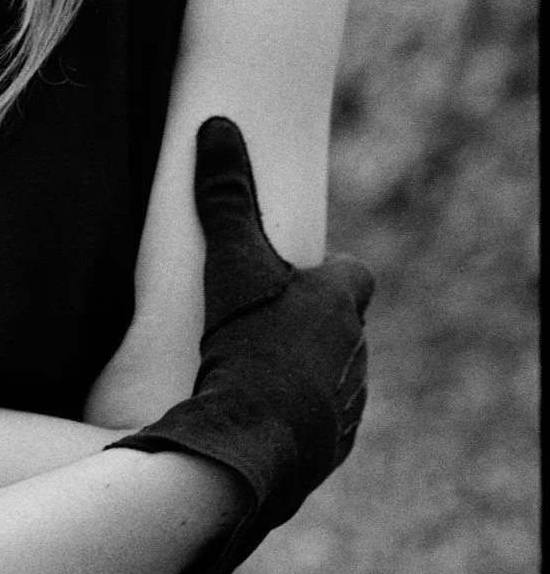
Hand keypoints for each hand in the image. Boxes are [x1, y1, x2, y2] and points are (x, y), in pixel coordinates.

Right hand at [110, 116, 372, 573]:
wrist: (251, 448)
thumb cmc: (246, 347)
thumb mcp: (229, 262)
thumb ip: (224, 195)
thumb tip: (217, 125)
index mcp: (340, 303)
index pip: (352, 274)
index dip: (324, 272)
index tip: (285, 275)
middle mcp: (355, 352)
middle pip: (340, 326)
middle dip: (308, 322)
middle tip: (256, 322)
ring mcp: (347, 403)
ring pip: (332, 374)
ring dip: (302, 369)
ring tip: (249, 371)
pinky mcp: (331, 447)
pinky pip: (318, 421)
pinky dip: (295, 415)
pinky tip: (255, 416)